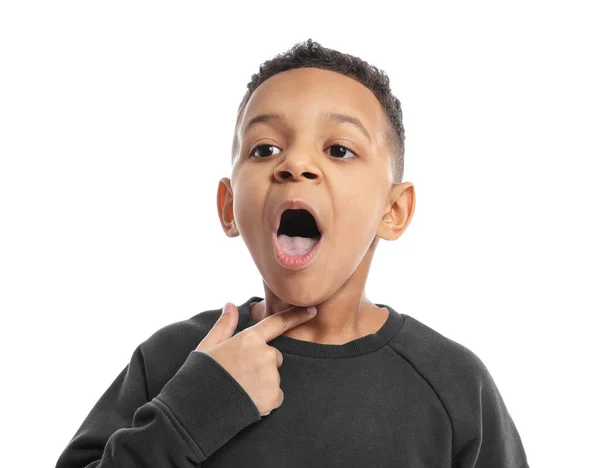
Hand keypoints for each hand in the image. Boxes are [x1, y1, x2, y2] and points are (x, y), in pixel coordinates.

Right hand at [196, 302, 316, 416]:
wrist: (197, 410)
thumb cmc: (201, 375)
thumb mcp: (208, 346)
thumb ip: (224, 325)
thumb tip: (230, 305)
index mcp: (249, 338)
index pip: (277, 323)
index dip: (296, 316)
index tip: (312, 310)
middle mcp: (265, 354)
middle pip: (274, 356)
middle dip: (262, 364)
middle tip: (240, 375)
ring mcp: (271, 375)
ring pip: (274, 376)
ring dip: (263, 383)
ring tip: (241, 389)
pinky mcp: (274, 395)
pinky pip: (275, 395)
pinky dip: (265, 399)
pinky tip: (247, 401)